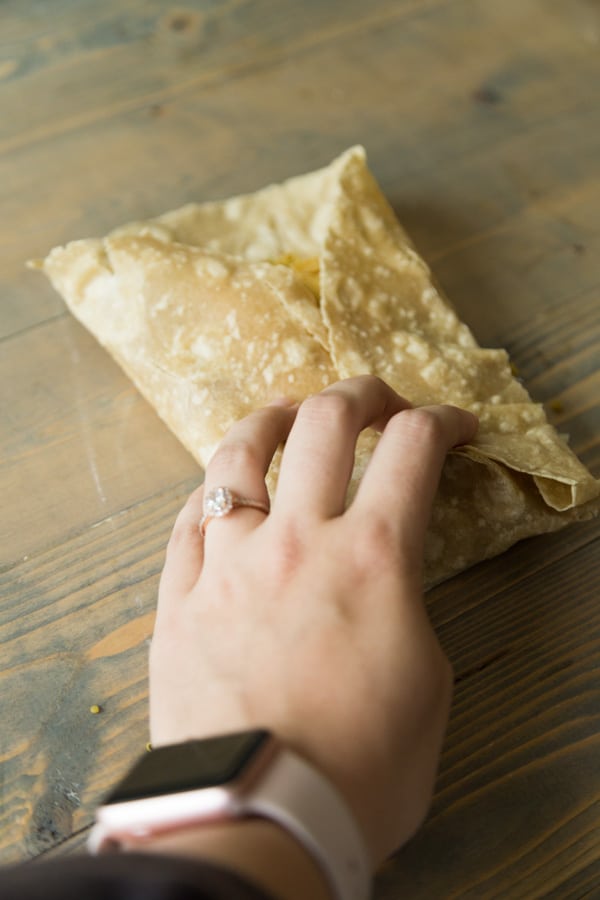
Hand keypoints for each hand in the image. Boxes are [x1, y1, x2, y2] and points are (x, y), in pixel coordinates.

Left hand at [149, 375, 477, 864]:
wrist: (262, 818)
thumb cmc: (363, 767)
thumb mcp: (426, 681)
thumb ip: (405, 606)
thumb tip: (380, 581)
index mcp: (373, 558)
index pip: (413, 450)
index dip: (442, 421)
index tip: (452, 425)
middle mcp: (298, 540)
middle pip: (325, 423)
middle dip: (360, 394)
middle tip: (375, 400)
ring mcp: (228, 563)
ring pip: (238, 455)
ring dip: (269, 419)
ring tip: (284, 413)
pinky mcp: (178, 597)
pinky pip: (187, 520)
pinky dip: (211, 492)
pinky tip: (221, 490)